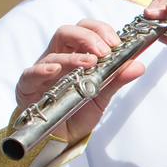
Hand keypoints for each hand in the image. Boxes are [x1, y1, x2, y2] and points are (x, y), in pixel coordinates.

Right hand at [16, 20, 145, 144]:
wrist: (62, 137)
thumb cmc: (79, 110)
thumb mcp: (102, 95)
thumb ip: (117, 79)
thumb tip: (138, 65)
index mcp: (76, 53)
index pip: (86, 29)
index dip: (101, 31)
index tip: (117, 43)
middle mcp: (58, 57)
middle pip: (68, 32)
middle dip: (88, 37)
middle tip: (105, 51)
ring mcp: (42, 71)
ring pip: (53, 52)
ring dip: (73, 55)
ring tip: (90, 63)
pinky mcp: (28, 86)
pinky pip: (31, 74)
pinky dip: (43, 70)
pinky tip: (55, 70)